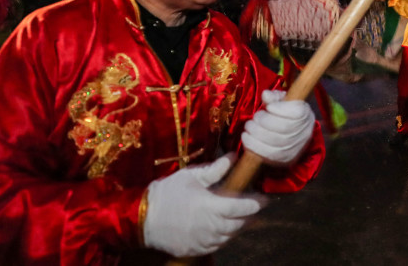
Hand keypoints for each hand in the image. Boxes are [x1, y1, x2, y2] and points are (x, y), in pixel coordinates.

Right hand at [143, 154, 263, 257]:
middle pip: (239, 224)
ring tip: (240, 216)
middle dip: (249, 215)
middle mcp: (209, 226)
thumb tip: (233, 157)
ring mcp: (203, 240)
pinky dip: (224, 236)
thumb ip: (215, 169)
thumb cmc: (168, 193)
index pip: (240, 208)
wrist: (143, 218)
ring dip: (238, 226)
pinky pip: (217, 245)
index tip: (264, 199)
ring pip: (230, 236)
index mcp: (210, 206)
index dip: (255, 204)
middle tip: (253, 206)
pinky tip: (223, 227)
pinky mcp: (196, 250)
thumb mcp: (191, 176)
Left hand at [241, 90, 314, 165]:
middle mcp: (303, 133)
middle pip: (283, 128)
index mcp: (305, 115)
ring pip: (274, 142)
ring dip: (256, 134)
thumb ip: (274, 96)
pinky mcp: (285, 160)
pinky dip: (253, 146)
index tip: (268, 106)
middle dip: (263, 121)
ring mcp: (295, 148)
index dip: (278, 109)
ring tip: (249, 127)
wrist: (294, 135)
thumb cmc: (286, 113)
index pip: (295, 113)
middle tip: (254, 118)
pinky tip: (247, 138)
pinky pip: (268, 155)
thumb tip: (265, 95)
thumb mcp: (283, 101)